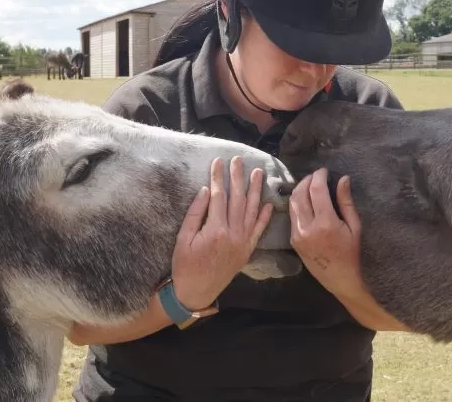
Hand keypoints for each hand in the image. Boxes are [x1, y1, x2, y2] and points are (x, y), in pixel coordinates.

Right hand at [170, 156, 273, 309]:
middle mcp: (233, 234)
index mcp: (215, 230)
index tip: (218, 162)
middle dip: (238, 177)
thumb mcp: (183, 239)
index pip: (219, 196)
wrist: (196, 292)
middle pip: (237, 199)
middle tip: (239, 160)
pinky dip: (264, 217)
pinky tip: (268, 203)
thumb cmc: (185, 266)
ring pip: (251, 211)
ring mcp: (243, 243)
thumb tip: (206, 191)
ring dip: (255, 191)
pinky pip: (259, 231)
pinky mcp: (247, 250)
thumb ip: (195, 214)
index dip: (219, 177)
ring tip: (258, 173)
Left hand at [287, 168, 365, 297]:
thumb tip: (343, 179)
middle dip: (307, 180)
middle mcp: (308, 227)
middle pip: (299, 194)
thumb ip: (346, 201)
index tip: (324, 171)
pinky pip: (292, 216)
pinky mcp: (293, 240)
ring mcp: (297, 234)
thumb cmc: (352, 253)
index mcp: (325, 223)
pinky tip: (306, 202)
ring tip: (310, 185)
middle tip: (316, 176)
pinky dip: (297, 204)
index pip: (316, 190)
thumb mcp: (354, 226)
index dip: (318, 176)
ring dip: (299, 190)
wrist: (340, 279)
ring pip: (292, 204)